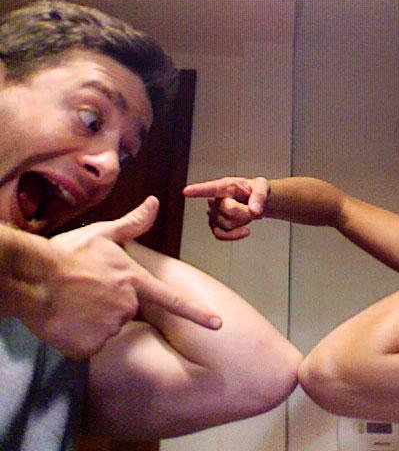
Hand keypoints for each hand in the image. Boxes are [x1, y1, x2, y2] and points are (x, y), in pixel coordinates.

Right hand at [23, 197, 220, 358]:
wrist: (31, 278)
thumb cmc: (67, 254)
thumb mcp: (102, 234)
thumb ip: (133, 224)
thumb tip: (155, 201)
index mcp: (134, 281)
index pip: (174, 301)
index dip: (198, 314)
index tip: (219, 325)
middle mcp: (127, 306)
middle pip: (127, 311)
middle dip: (110, 304)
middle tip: (85, 291)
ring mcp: (109, 327)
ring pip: (106, 328)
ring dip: (93, 320)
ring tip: (73, 303)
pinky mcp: (88, 345)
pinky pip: (88, 344)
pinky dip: (78, 336)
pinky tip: (66, 320)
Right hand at [184, 177, 268, 239]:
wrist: (255, 202)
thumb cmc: (254, 191)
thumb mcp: (262, 188)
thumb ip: (260, 197)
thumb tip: (254, 210)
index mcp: (225, 186)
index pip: (211, 188)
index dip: (198, 190)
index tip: (186, 191)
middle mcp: (215, 199)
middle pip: (230, 210)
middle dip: (246, 212)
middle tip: (253, 207)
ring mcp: (213, 214)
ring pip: (227, 224)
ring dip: (242, 222)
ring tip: (246, 213)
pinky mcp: (215, 226)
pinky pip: (221, 235)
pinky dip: (234, 235)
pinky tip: (244, 231)